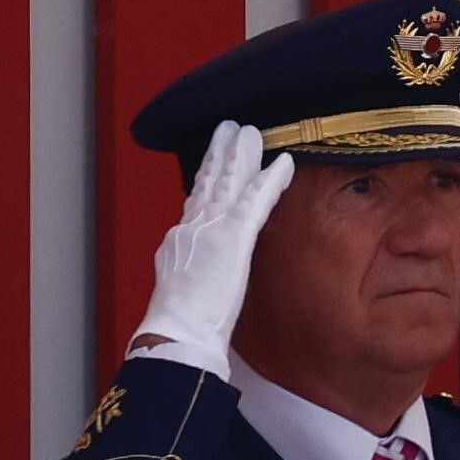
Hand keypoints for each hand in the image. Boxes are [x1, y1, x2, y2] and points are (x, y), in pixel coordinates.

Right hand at [128, 119, 292, 368]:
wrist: (176, 330)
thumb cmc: (181, 323)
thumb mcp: (183, 288)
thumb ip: (191, 270)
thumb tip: (195, 270)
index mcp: (180, 241)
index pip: (195, 200)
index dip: (204, 177)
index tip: (212, 160)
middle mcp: (191, 227)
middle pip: (207, 181)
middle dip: (218, 154)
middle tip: (228, 128)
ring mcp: (210, 228)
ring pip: (227, 181)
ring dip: (240, 155)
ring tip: (249, 131)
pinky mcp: (232, 236)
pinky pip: (255, 200)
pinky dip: (270, 180)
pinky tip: (283, 163)